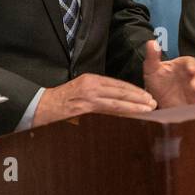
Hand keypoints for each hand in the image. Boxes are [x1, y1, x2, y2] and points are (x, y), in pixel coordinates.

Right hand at [33, 73, 155, 126]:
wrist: (41, 106)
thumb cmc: (60, 101)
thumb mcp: (79, 92)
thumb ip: (95, 95)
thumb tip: (114, 103)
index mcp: (91, 79)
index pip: (117, 84)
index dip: (133, 90)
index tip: (146, 95)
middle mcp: (92, 84)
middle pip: (121, 90)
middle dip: (139, 96)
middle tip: (153, 102)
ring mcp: (89, 95)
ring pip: (118, 99)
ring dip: (135, 104)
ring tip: (149, 108)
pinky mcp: (86, 106)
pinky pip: (109, 109)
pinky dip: (123, 111)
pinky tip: (133, 115)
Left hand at [142, 40, 194, 108]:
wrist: (155, 102)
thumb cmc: (155, 82)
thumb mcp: (151, 69)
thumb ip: (152, 56)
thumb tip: (151, 42)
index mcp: (181, 66)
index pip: (190, 62)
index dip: (192, 65)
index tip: (190, 69)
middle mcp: (189, 77)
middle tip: (194, 86)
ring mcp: (193, 89)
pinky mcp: (194, 100)